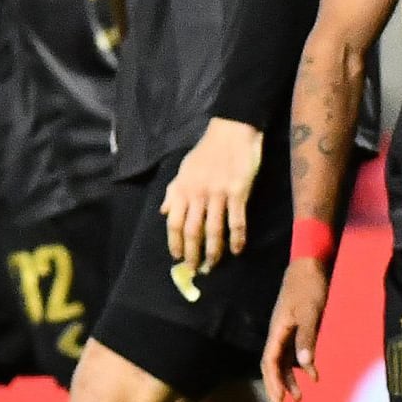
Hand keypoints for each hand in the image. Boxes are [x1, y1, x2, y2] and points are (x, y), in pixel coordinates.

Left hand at [161, 117, 262, 274]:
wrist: (232, 132)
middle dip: (192, 253)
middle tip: (194, 269)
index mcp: (182, 189)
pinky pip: (237, 221)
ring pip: (213, 229)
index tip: (176, 257)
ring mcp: (218, 194)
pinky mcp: (238, 192)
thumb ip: (173, 191)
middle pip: (192, 230)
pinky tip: (237, 250)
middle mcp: (197, 194)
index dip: (175, 242)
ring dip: (213, 251)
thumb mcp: (184, 169)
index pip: (174, 222)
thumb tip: (163, 212)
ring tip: (213, 265)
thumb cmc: (207, 151)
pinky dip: (237, 238)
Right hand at [262, 258, 331, 401]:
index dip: (273, 382)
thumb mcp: (311, 313)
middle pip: (272, 365)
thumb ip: (307, 338)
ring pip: (283, 361)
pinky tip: (312, 376)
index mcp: (278, 330)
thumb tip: (303, 365)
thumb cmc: (309, 288)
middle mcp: (279, 333)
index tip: (279, 401)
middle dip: (276, 385)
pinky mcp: (296, 328)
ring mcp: (287, 331)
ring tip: (298, 397)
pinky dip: (302, 366)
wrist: (309, 267)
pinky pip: (294, 352)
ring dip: (289, 379)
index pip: (269, 361)